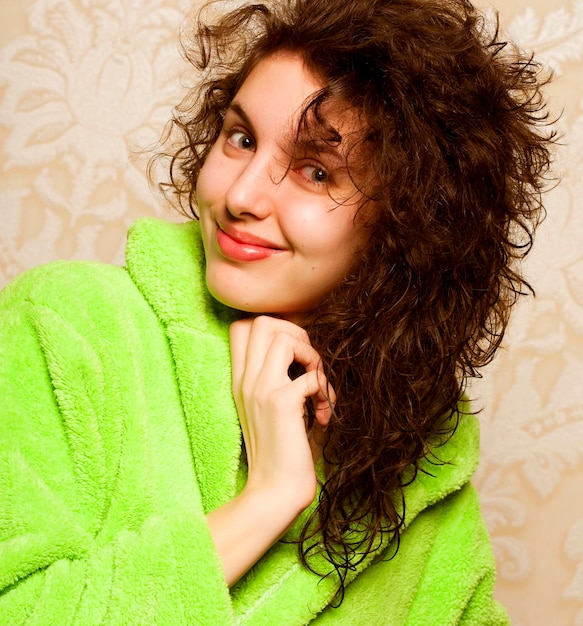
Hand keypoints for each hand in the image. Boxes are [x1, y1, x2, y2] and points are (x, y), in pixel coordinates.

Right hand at [230, 315, 332, 507]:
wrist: (274, 491)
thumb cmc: (279, 452)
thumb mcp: (267, 410)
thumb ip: (273, 380)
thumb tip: (300, 355)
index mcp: (241, 381)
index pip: (242, 328)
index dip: (275, 330)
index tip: (296, 357)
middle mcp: (247, 380)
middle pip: (262, 322)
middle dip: (296, 334)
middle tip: (308, 365)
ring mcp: (262, 389)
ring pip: (284, 336)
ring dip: (312, 356)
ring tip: (318, 386)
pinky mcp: (282, 402)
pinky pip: (312, 375)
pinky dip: (327, 391)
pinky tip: (325, 415)